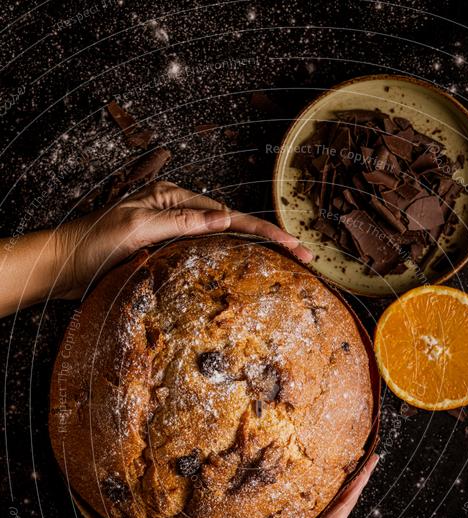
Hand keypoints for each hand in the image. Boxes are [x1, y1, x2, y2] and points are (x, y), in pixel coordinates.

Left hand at [54, 181, 312, 298]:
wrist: (67, 267)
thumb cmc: (94, 244)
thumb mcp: (135, 228)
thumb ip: (179, 222)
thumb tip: (222, 219)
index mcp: (174, 199)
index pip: (229, 215)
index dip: (264, 230)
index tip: (294, 244)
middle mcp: (180, 214)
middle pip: (235, 226)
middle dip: (272, 240)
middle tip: (307, 255)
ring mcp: (177, 235)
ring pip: (227, 243)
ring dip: (258, 253)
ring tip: (291, 262)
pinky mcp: (170, 255)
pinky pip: (209, 258)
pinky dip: (233, 264)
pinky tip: (249, 273)